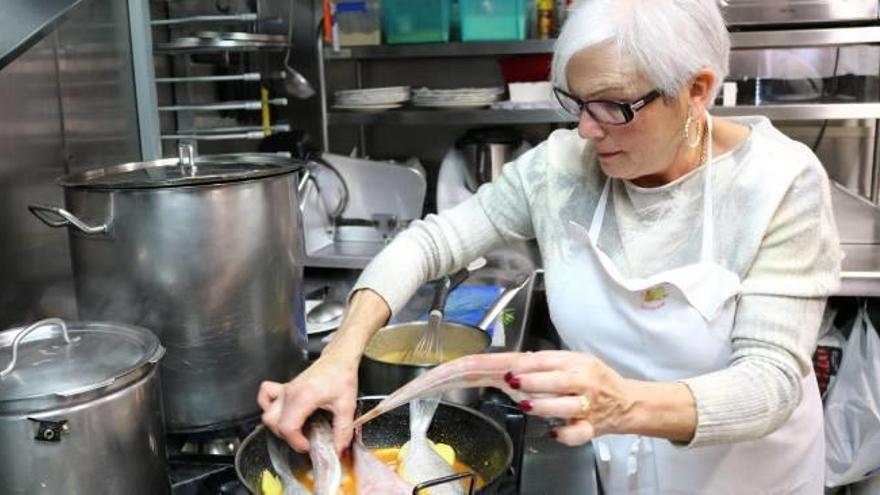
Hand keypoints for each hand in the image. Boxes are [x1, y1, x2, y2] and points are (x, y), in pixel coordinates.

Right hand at [258, 354, 358, 453]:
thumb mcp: (346, 405)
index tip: (308, 445)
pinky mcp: (285, 387)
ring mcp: (285, 390)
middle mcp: (290, 393)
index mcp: (304, 397)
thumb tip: (339, 448)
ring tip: (295, 429)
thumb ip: (343, 430)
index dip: (296, 442)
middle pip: (275, 423)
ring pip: (267, 413)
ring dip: (277, 426)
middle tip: (305, 439)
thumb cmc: (342, 375)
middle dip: (289, 437)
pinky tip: (280, 413)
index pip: (288, 426)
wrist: (339, 358)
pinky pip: (265, 396)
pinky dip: (267, 406)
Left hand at [504, 350, 633, 445]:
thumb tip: (519, 362)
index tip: (509, 367)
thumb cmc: (598, 380)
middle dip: (532, 382)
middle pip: (558, 381)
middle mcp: (585, 383)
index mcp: (580, 363)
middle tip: (513, 382)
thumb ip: (551, 362)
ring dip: (543, 406)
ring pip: (565, 407)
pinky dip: (565, 435)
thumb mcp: (578, 362)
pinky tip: (552, 432)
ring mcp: (589, 406)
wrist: (627, 403)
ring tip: (525, 405)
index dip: (527, 364)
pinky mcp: (591, 428)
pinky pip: (578, 434)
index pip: (549, 360)